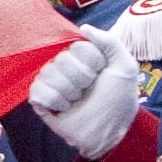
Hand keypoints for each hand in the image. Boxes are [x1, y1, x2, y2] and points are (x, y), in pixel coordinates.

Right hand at [26, 26, 142, 159]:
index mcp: (84, 56)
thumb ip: (110, 42)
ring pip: (47, 73)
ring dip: (67, 91)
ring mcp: (52, 82)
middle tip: (87, 90)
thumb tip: (84, 28)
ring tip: (76, 101)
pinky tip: (64, 108)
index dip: (90, 62)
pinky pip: (35, 89)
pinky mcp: (40, 99)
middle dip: (79, 79)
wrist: (108, 133)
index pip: (76, 46)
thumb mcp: (125, 68)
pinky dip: (53, 100)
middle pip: (61, 59)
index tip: (100, 74)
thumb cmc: (119, 102)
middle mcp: (66, 66)